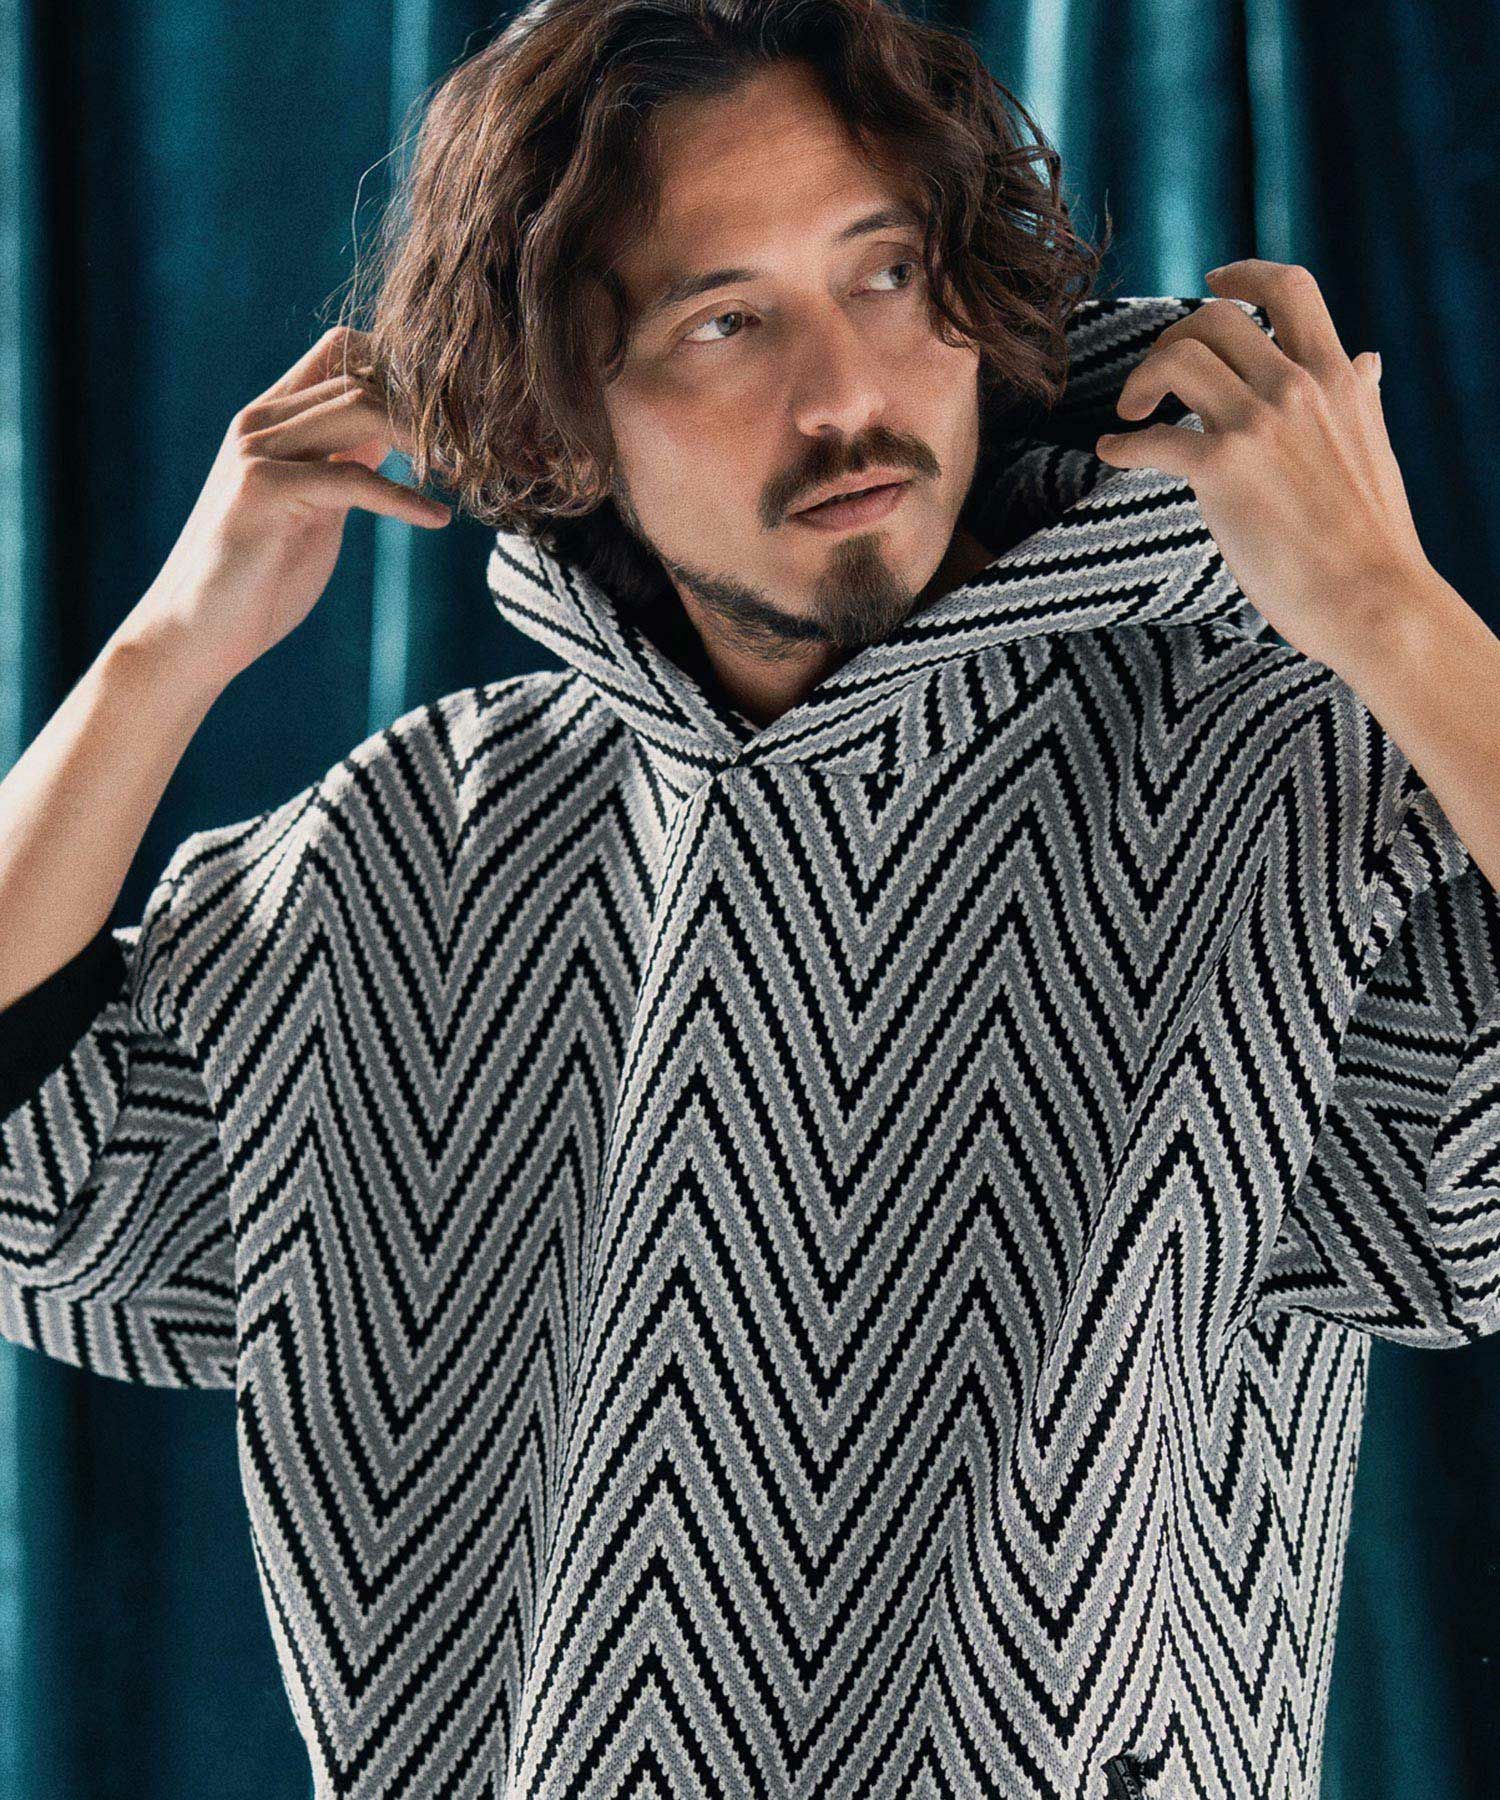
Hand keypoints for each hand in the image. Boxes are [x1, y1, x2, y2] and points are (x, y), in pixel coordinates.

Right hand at [125, 325, 450, 689]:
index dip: (403, 369)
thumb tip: (393, 432)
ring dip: (424, 440)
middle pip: (361, 375)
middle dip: (429, 408)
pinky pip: (353, 479)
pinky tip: (437, 519)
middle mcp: (261, 422)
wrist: (197, 632)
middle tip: (478, 447)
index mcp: (273, 419)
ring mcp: (257, 453)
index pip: (342, 351)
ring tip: (463, 475)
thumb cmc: (259, 577)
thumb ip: (345, 462)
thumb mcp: (317, 506)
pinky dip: (405, 498)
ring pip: (359, 410)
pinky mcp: (263, 491)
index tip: (455, 414)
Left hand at [1093, 260, 1434, 674]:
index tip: (1214, 279)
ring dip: (1142, 379)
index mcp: (1334, 375)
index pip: (1290, 288)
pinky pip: (1150, 439)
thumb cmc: (1372, 534)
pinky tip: (1113, 452)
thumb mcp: (1375, 445)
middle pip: (1215, 319)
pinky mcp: (1221, 470)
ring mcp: (1257, 425)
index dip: (1245, 273)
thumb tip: (1368, 362)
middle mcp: (1295, 386)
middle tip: (1157, 379)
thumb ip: (1359, 398)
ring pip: (1178, 358)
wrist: (1373, 597)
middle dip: (1174, 339)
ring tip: (1132, 411)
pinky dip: (1122, 443)